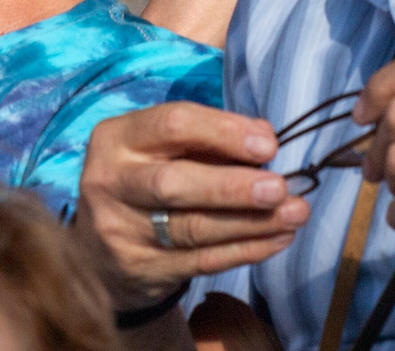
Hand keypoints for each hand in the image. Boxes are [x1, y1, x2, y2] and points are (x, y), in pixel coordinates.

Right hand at [74, 103, 306, 305]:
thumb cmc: (146, 180)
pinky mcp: (140, 269)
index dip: (224, 133)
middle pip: (174, 183)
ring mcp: (120, 231)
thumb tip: (265, 139)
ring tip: (295, 214)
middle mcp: (110, 182)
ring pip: (193, 228)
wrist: (99, 252)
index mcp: (116, 138)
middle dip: (233, 186)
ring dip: (251, 222)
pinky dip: (245, 250)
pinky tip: (277, 239)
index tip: (269, 145)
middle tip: (279, 188)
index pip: (172, 125)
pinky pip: (201, 261)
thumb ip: (209, 140)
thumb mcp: (163, 150)